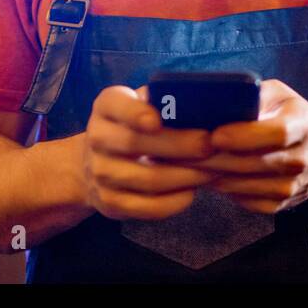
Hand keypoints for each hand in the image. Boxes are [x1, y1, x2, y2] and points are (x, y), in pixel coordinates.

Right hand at [79, 85, 216, 220]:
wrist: (98, 161)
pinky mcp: (110, 202)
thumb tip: (199, 102)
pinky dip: (175, 201)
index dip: (134, 113)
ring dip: (185, 175)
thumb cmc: (135, 125)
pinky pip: (148, 207)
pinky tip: (192, 190)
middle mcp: (97, 138)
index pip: (115, 105)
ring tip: (211, 169)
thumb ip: (162, 100)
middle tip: (209, 146)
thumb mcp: (141, 104)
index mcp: (106, 106)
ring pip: (147, 179)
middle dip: (178, 145)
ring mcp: (101, 173)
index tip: (156, 121)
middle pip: (135, 143)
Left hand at [186, 79, 307, 213]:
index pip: (277, 133)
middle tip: (181, 152)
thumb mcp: (280, 95)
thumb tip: (218, 98)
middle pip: (255, 163)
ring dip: (213, 176)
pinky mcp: (283, 204)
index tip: (214, 135)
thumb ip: (254, 94)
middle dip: (215, 158)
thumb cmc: (292, 117)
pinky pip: (247, 201)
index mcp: (304, 124)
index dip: (244, 136)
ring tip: (185, 165)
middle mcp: (303, 157)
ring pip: (247, 186)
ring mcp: (294, 185)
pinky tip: (206, 177)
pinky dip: (224, 191)